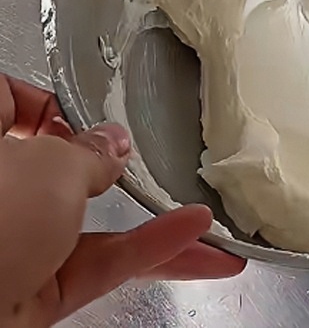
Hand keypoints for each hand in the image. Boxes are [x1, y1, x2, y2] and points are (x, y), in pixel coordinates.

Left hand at [0, 75, 245, 327]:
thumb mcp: (51, 166)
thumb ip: (90, 152)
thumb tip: (113, 146)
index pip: (10, 101)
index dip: (49, 102)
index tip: (86, 109)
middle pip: (59, 165)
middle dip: (111, 164)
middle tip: (148, 154)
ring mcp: (12, 244)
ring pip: (91, 223)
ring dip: (151, 221)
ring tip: (204, 217)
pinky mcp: (33, 291)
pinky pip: (100, 262)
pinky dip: (149, 251)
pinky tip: (194, 239)